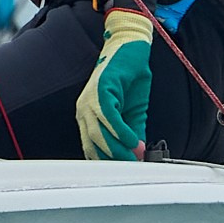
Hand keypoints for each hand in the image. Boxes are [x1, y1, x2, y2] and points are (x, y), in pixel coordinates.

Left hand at [75, 10, 155, 158]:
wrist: (132, 49)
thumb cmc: (130, 80)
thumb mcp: (133, 113)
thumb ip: (133, 133)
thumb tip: (138, 155)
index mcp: (88, 117)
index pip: (92, 147)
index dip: (108, 162)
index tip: (124, 173)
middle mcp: (84, 110)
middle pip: (94, 144)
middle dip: (114, 160)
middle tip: (133, 169)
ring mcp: (90, 100)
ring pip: (99, 133)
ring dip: (117, 149)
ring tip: (135, 157)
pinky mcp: (101, 90)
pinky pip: (108, 117)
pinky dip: (121, 132)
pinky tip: (134, 141)